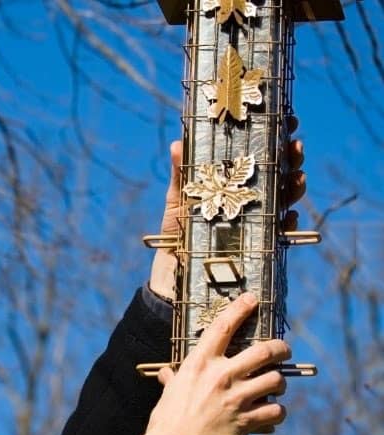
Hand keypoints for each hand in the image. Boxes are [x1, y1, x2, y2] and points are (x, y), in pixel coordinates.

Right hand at [139, 293, 290, 434]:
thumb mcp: (170, 391)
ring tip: (275, 385)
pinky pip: (277, 411)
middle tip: (282, 349)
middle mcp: (221, 376)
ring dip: (279, 382)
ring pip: (276, 380)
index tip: (252, 299)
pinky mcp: (247, 421)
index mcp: (199, 363)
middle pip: (264, 351)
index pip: (223, 327)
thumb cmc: (167, 419)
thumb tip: (166, 374)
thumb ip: (173, 378)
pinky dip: (278, 411)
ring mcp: (236, 398)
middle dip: (280, 348)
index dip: (240, 309)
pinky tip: (271, 412)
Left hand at [149, 120, 305, 299]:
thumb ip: (181, 174)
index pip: (257, 157)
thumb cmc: (175, 234)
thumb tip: (177, 144)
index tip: (286, 121)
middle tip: (295, 147)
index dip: (274, 139)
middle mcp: (247, 201)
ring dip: (295, 187)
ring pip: (284, 200)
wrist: (173, 278)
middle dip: (291, 159)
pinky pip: (279, 234)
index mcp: (230, 184)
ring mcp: (254, 223)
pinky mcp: (256, 248)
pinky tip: (288, 217)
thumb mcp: (177, 200)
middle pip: (277, 175)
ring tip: (297, 177)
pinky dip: (286, 224)